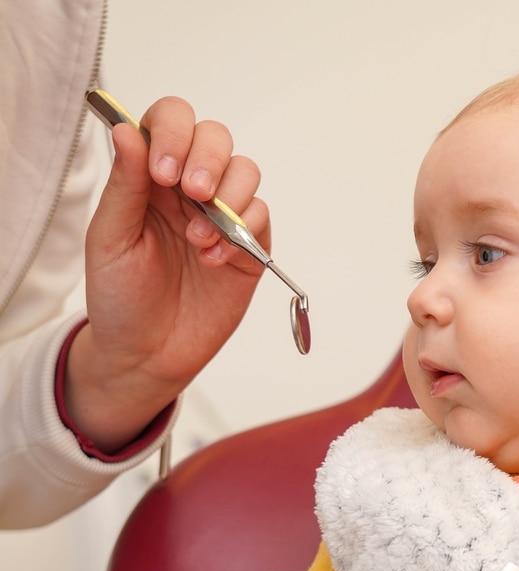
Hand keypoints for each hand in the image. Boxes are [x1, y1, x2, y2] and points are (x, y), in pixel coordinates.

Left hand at [65, 96, 270, 452]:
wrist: (147, 353)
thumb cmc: (121, 296)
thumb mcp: (110, 238)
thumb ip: (123, 184)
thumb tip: (128, 131)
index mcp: (149, 177)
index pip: (170, 122)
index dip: (173, 133)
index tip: (162, 170)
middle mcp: (188, 188)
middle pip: (215, 137)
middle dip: (208, 159)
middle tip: (193, 193)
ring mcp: (222, 215)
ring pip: (246, 171)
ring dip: (227, 197)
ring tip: (199, 239)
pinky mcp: (249, 245)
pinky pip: (261, 216)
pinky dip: (241, 232)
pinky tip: (213, 259)